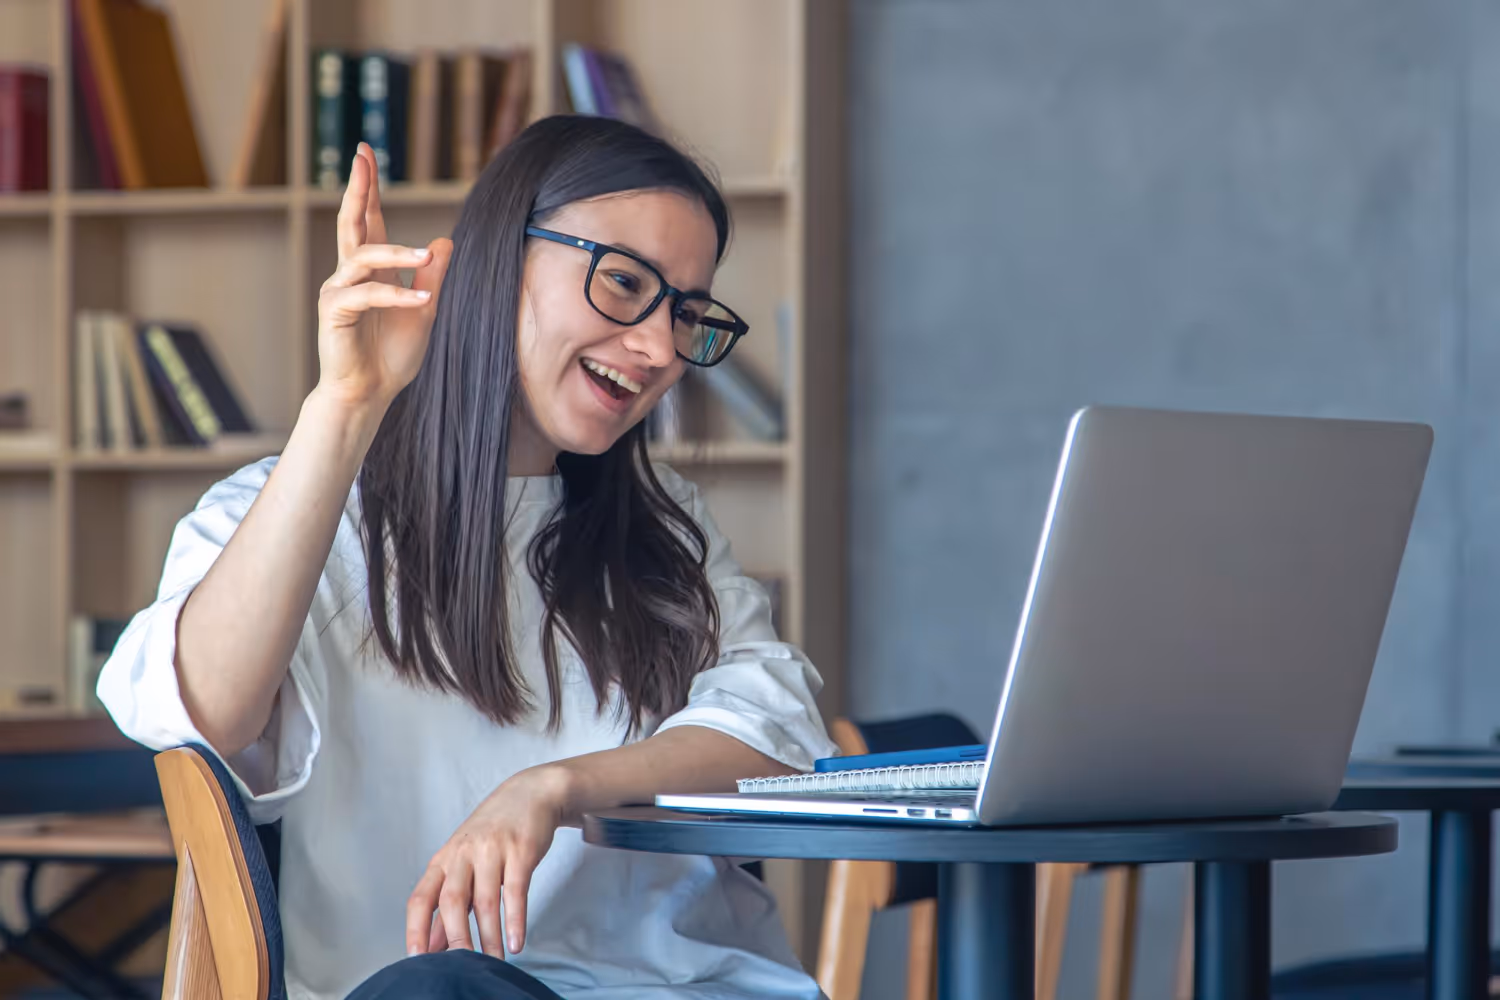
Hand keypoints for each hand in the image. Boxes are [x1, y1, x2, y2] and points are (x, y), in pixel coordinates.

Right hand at [316, 143, 452, 412]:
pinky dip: (395, 296)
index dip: (369, 189)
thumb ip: (432, 277)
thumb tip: (444, 241)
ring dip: (397, 254)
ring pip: (365, 257)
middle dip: (358, 188)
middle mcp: (349, 274)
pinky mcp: (334, 312)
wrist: (370, 393)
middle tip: (362, 156)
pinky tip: (420, 302)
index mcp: (369, 271)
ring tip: (425, 257)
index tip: (366, 154)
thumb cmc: (392, 356)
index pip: (369, 221)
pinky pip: (367, 295)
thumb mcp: (424, 310)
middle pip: (352, 222)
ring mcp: (338, 290)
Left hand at [406, 765, 572, 957]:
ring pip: (486, 900)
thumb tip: (435, 944)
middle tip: (463, 967)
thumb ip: (451, 902)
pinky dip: (516, 919)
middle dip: (456, 939)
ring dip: (490, 936)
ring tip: (494, 961)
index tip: (416, 958)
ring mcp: (492, 850)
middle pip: (452, 901)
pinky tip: (517, 941)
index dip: (415, 929)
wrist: (530, 793)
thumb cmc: (492, 833)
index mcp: (444, 860)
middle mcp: (463, 854)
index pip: (421, 898)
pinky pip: (516, 890)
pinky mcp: (521, 851)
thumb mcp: (465, 862)